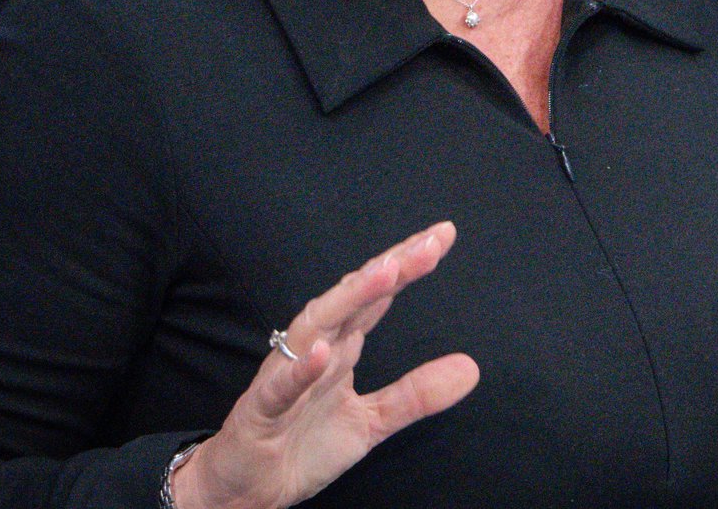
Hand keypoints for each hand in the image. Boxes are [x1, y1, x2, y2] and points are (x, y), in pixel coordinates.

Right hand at [171, 221, 479, 508]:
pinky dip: (300, 368)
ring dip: (350, 298)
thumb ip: (417, 394)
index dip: (407, 264)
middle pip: (352, 297)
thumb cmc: (300, 445)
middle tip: (428, 242)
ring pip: (316, 326)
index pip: (377, 295)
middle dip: (389, 267)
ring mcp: (286, 376)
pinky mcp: (261, 411)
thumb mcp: (372, 421)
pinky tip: (323, 351)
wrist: (246, 490)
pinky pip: (281, 386)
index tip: (443, 235)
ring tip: (386, 272)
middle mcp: (314, 350)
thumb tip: (472, 368)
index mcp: (340, 347)